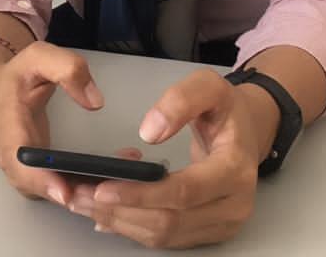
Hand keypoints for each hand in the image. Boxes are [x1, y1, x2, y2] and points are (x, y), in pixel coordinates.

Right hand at [0, 42, 104, 205]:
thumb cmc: (16, 75)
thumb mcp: (38, 57)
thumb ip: (67, 69)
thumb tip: (95, 101)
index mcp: (7, 127)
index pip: (18, 162)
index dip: (40, 180)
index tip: (66, 191)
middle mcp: (11, 156)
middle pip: (36, 187)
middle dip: (70, 194)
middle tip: (106, 192)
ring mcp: (22, 169)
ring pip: (49, 193)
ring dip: (82, 194)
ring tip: (118, 184)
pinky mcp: (36, 174)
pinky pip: (57, 188)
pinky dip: (83, 188)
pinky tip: (111, 179)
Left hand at [67, 69, 277, 248]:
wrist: (246, 133)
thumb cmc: (225, 110)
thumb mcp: (209, 87)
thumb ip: (181, 100)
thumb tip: (149, 132)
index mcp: (235, 169)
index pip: (184, 191)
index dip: (140, 193)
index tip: (102, 186)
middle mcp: (233, 205)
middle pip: (169, 221)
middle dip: (120, 211)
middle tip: (79, 195)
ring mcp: (222, 224)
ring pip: (164, 235)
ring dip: (120, 222)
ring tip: (84, 202)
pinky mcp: (208, 233)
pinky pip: (166, 238)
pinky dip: (132, 227)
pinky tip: (105, 212)